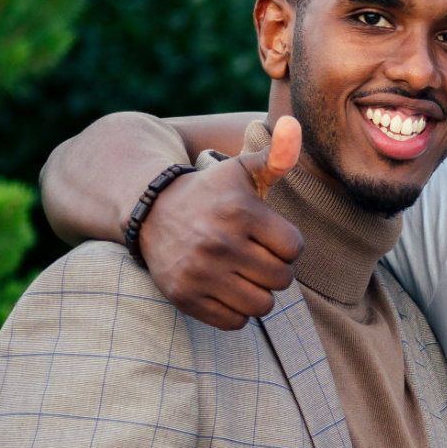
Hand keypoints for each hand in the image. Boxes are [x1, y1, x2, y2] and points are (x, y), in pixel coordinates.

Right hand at [141, 116, 305, 329]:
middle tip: (257, 257)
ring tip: (245, 275)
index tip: (270, 236)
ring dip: (259, 293)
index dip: (287, 244)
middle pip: (281, 279)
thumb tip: (296, 125)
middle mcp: (219, 242)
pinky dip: (236, 312)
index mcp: (240, 211)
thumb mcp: (241, 170)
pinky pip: (234, 323)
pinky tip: (227, 290)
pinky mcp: (185, 297)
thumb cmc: (210, 192)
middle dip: (275, 269)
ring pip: (262, 305)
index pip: (294, 248)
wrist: (151, 211)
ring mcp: (200, 272)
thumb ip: (277, 155)